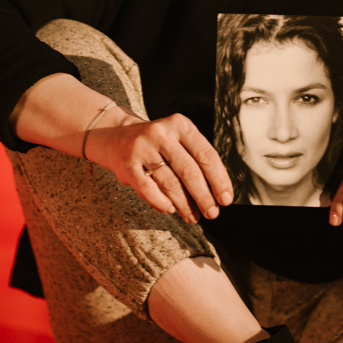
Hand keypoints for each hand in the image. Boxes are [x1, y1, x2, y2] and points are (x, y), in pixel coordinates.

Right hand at [86, 111, 233, 222]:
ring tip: (193, 217)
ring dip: (184, 204)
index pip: (206, 155)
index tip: (226, 199)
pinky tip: (170, 209)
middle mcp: (162, 133)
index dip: (219, 180)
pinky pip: (148, 190)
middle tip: (212, 213)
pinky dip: (161, 203)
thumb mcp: (179, 140)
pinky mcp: (127, 164)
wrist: (117, 137)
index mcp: (181, 125)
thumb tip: (217, 193)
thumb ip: (197, 160)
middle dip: (204, 196)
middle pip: (189, 171)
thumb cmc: (158, 145)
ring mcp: (142, 148)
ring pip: (170, 183)